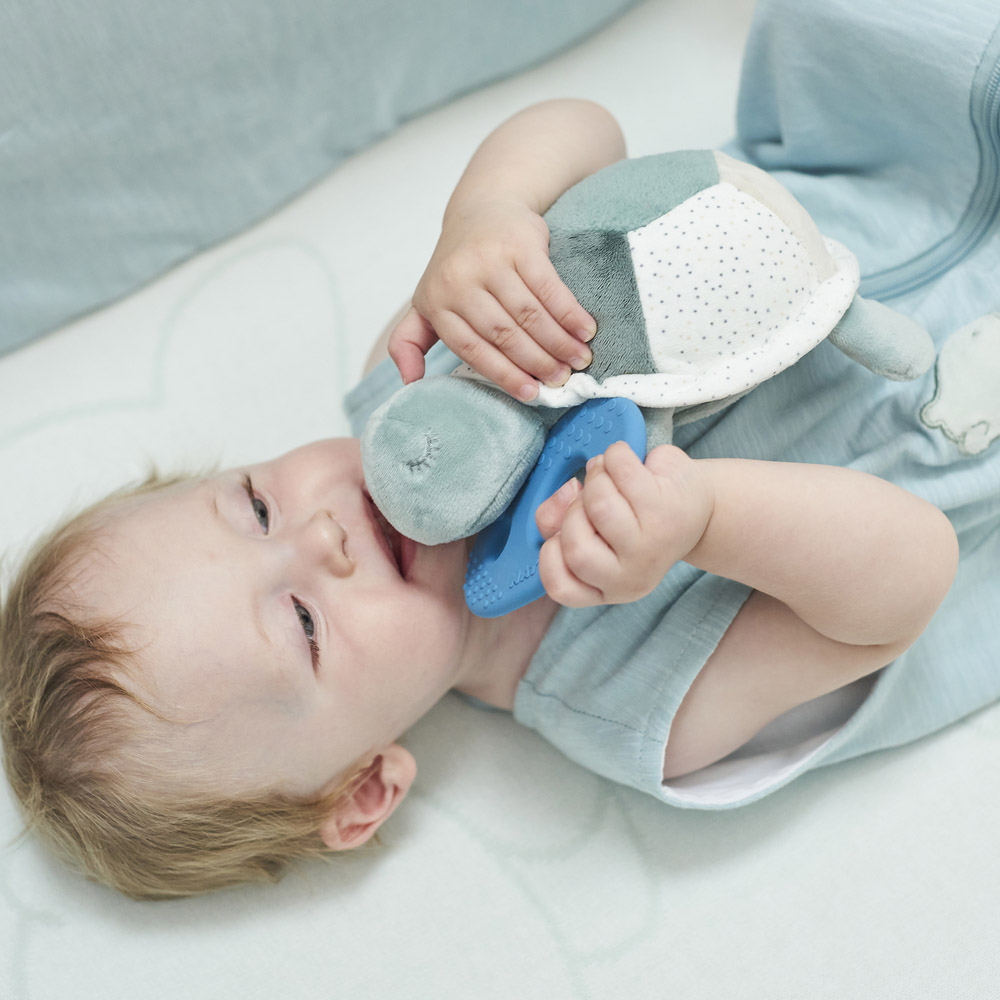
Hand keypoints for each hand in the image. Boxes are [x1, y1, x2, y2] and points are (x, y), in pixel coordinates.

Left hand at [387, 198, 595, 400]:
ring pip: (529, 314)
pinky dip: (570, 313)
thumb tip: (408, 382)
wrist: (481, 209)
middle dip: (537, 362)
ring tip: (578, 360)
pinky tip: (585, 330)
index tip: (530, 393)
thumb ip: (410, 341)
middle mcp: (459, 281)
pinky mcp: (521, 244)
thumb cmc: (457, 269)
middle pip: (504, 333)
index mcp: (436, 303)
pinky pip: (550, 288)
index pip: (472, 348)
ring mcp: (490, 260)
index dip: (504, 374)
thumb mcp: (425, 302)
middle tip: (561, 379)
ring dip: (558, 342)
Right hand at [535, 443, 714, 606]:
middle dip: (573, 510)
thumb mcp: (590, 529)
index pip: (561, 586)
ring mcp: (650, 547)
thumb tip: (566, 492)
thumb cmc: (635, 516)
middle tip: (590, 497)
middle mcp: (630, 578)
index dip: (552, 551)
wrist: (695, 507)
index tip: (564, 530)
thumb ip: (557, 520)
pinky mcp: (665, 512)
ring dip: (596, 478)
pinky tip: (624, 458)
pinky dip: (616, 455)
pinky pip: (622, 472)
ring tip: (608, 474)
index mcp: (606, 588)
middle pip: (576, 546)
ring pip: (598, 505)